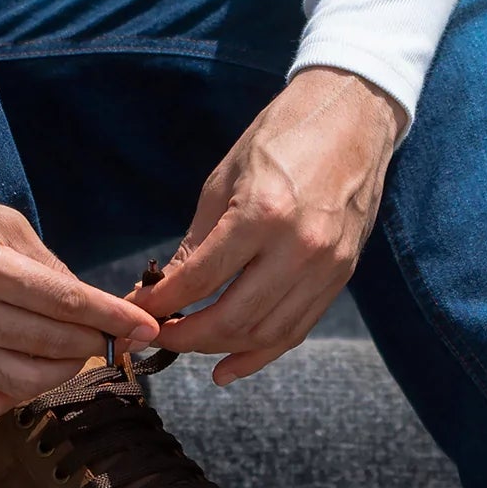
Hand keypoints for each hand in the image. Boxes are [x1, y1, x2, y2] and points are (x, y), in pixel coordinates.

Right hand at [0, 158, 159, 417]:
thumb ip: (46, 263)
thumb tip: (88, 299)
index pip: (69, 303)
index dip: (115, 319)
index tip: (147, 329)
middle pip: (54, 346)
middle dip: (94, 343)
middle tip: (106, 335)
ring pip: (28, 382)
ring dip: (64, 372)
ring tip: (72, 354)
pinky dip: (19, 394)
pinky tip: (28, 371)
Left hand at [133, 66, 404, 384]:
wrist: (352, 120)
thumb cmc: (281, 138)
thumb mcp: (224, 179)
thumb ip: (198, 242)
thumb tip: (164, 290)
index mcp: (263, 213)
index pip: (200, 279)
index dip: (160, 304)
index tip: (134, 312)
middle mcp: (299, 247)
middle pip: (233, 318)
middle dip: (184, 336)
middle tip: (155, 336)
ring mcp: (326, 267)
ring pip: (266, 333)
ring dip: (219, 348)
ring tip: (186, 347)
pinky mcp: (341, 276)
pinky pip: (297, 329)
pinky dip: (261, 353)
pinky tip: (227, 367)